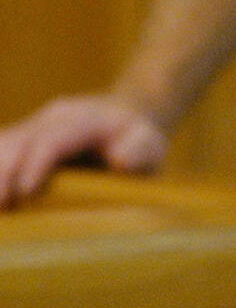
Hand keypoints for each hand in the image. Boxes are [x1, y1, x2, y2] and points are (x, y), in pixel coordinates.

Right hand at [0, 94, 169, 205]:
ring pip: (3, 143)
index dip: (35, 164)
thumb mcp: (149, 143)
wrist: (126, 114)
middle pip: (17, 141)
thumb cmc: (138, 138)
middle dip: (2, 173)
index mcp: (83, 119)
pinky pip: (2, 150)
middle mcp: (51, 118)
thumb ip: (140, 150)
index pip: (52, 139)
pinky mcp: (24, 139)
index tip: (23, 193)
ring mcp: (34, 126)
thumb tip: (120, 161)